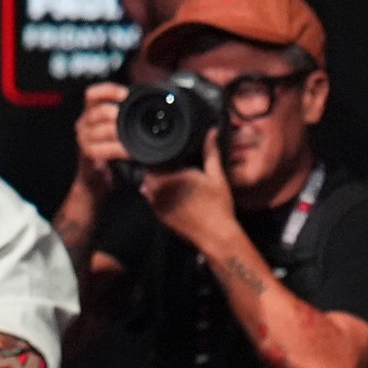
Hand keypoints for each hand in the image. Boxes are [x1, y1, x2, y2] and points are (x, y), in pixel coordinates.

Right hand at [72, 82, 128, 196]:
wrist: (95, 179)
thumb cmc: (110, 152)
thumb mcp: (115, 129)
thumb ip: (124, 116)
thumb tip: (149, 104)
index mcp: (90, 114)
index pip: (92, 94)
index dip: (108, 91)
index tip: (124, 94)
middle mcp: (83, 125)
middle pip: (98, 111)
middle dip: (115, 113)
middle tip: (128, 119)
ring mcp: (83, 140)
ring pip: (102, 130)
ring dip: (120, 133)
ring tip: (132, 138)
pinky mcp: (87, 155)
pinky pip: (103, 149)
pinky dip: (119, 149)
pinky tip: (129, 152)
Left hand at [139, 130, 236, 249]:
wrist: (215, 235)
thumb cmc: (218, 206)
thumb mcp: (216, 176)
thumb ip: (210, 152)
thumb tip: (211, 132)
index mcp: (168, 177)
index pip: (153, 160)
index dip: (162, 158)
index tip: (172, 158)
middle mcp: (157, 191)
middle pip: (150, 173)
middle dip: (160, 170)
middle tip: (177, 171)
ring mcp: (155, 205)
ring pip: (149, 187)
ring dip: (158, 184)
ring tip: (177, 184)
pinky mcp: (158, 216)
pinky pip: (152, 200)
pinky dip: (160, 197)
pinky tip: (176, 197)